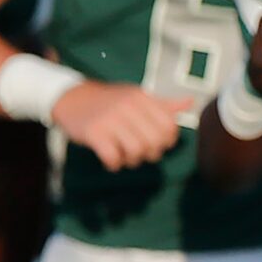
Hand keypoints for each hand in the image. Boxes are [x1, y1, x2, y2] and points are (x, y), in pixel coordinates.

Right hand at [52, 82, 194, 169]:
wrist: (70, 98)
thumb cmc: (109, 101)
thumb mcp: (136, 97)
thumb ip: (163, 105)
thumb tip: (191, 102)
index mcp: (142, 98)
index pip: (170, 126)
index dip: (167, 141)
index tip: (156, 143)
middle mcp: (128, 107)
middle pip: (155, 142)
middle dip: (151, 154)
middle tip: (140, 153)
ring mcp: (110, 119)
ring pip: (136, 151)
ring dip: (132, 161)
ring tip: (125, 156)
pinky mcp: (94, 133)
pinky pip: (113, 157)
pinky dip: (114, 164)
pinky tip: (111, 160)